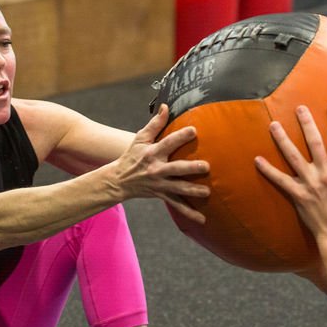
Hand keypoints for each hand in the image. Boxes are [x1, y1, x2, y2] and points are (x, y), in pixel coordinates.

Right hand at [114, 104, 209, 223]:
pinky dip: (189, 214)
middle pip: (176, 169)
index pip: (168, 143)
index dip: (181, 136)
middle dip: (190, 168)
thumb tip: (166, 106)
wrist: (119, 181)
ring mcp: (160, 184)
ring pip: (179, 189)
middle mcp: (157, 169)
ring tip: (207, 192)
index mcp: (152, 153)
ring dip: (193, 191)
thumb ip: (155, 123)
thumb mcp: (140, 138)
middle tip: (206, 167)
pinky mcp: (162, 195)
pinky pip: (177, 206)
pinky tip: (203, 220)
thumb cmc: (132, 156)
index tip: (194, 130)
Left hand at [255, 104, 326, 248]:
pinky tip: (256, 159)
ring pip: (293, 156)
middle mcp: (326, 172)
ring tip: (273, 124)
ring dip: (282, 140)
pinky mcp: (298, 195)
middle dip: (306, 123)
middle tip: (299, 107)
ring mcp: (310, 183)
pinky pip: (280, 180)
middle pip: (314, 142)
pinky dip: (268, 170)